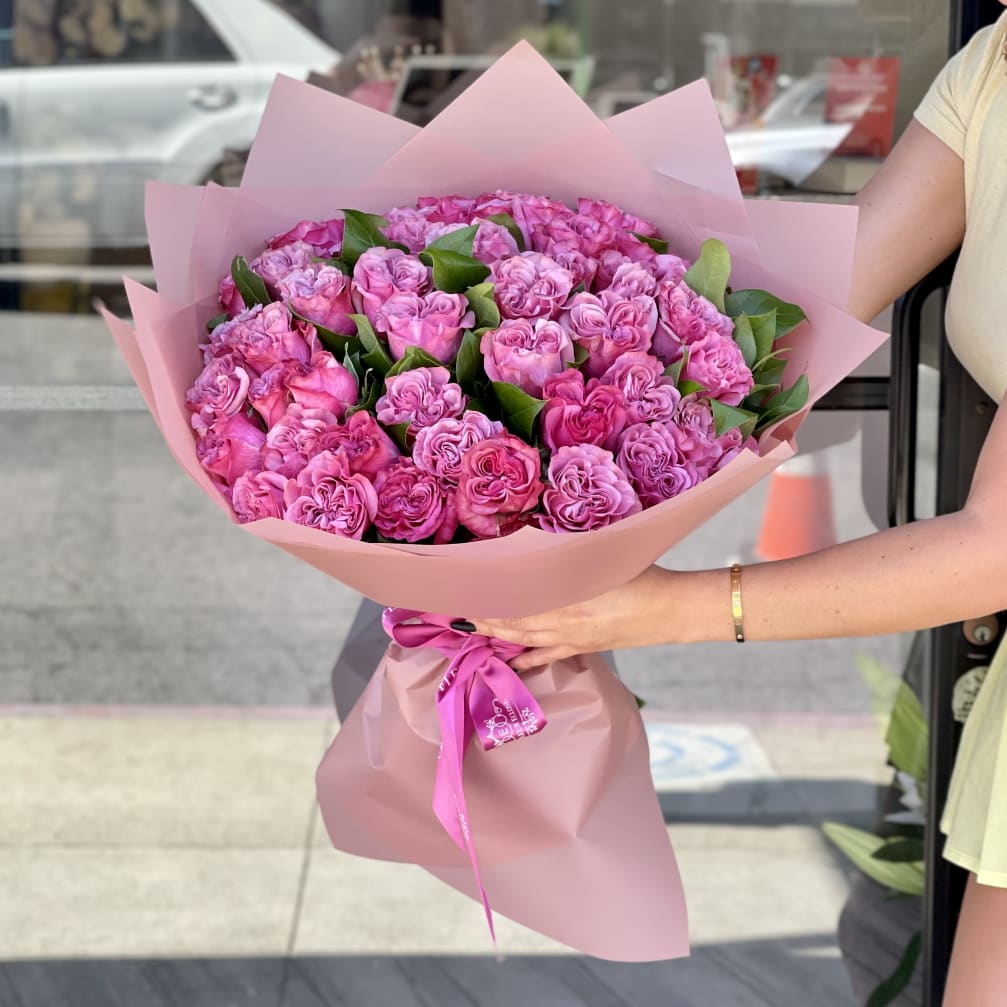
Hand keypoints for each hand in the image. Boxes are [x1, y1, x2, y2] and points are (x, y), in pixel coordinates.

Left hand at [469, 566, 675, 670]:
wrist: (672, 609)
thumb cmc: (641, 574)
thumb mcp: (602, 556)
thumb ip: (566, 555)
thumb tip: (533, 546)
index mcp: (565, 597)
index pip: (513, 598)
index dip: (486, 596)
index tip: (462, 589)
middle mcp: (562, 621)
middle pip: (511, 621)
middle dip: (482, 617)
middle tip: (455, 612)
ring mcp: (572, 638)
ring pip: (524, 638)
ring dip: (496, 635)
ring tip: (471, 630)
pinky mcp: (584, 647)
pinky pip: (548, 655)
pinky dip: (526, 658)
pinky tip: (510, 661)